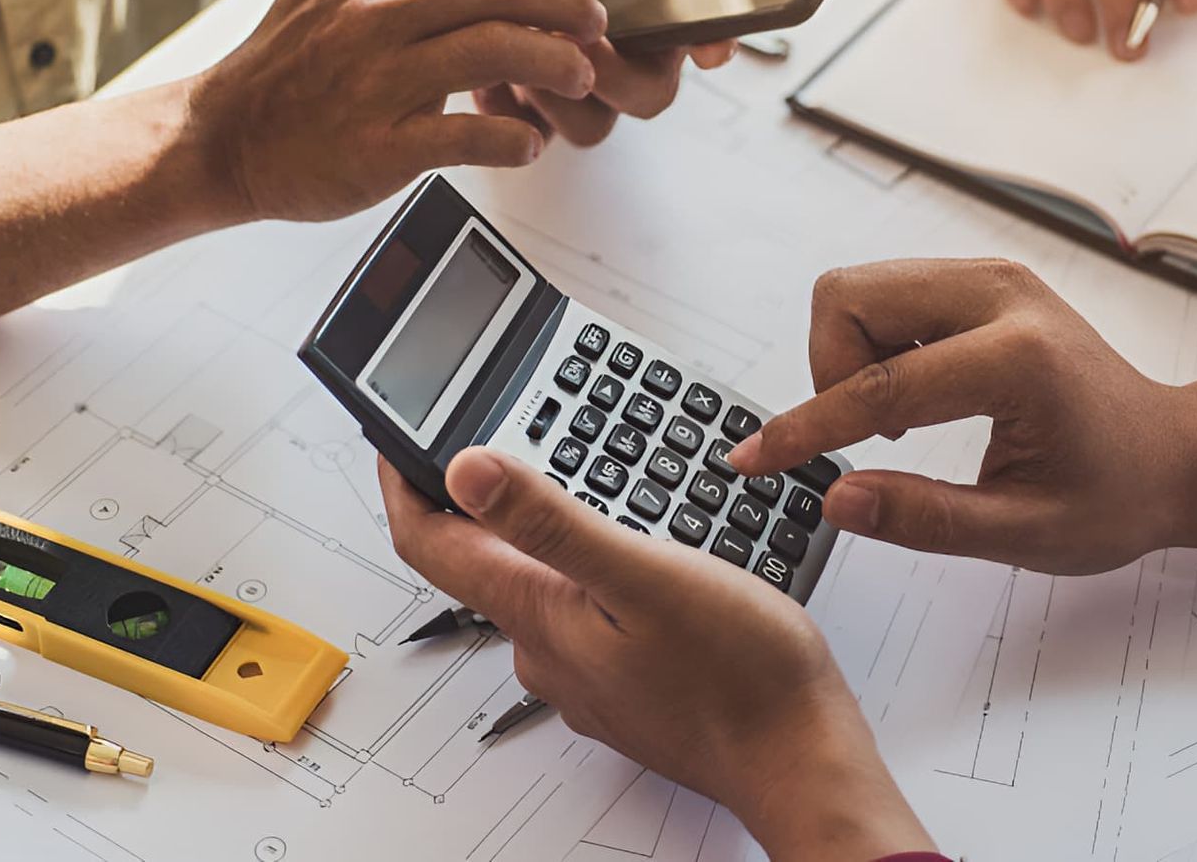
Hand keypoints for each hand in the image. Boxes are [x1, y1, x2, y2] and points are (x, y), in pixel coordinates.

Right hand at [188, 0, 628, 221]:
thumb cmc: (283, 59)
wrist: (221, 138)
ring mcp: (379, 80)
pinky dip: (511, 139)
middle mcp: (380, 14)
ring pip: (490, 51)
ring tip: (580, 78)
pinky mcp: (378, 147)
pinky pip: (463, 137)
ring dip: (553, 62)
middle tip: (600, 22)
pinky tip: (532, 144)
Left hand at [380, 448, 933, 861]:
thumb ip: (551, 523)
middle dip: (480, 503)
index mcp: (539, 615)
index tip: (397, 438)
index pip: (430, 546)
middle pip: (480, 565)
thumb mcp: (643, 573)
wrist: (798, 758)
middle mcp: (548, 651)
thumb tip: (466, 471)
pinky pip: (583, 615)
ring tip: (579, 481)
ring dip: (543, 536)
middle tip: (494, 438)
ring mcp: (585, 674)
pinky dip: (588, 573)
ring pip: (539, 589)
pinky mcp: (624, 683)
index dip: (404, 484)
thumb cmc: (739, 674)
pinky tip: (633, 555)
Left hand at [472, 0, 790, 145]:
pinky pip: (520, 126)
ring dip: (551, 84)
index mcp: (678, 31)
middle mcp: (634, 70)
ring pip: (582, 125)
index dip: (701, 50)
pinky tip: (488, 56)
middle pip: (640, 104)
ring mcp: (582, 89)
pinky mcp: (531, 99)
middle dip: (607, 72)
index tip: (687, 35)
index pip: (704, 56)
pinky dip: (502, 97)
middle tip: (580, 31)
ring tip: (525, 34)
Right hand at [731, 259, 1196, 573]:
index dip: (805, 429)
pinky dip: (874, 343)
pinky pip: (887, 293)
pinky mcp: (982, 279)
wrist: (1173, 452)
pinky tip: (915, 394)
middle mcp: (1000, 294)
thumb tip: (836, 500)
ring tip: (899, 420)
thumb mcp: (1025, 533)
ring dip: (848, 356)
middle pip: (849, 298)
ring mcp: (990, 277)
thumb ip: (925, 519)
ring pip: (859, 288)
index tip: (753, 459)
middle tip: (869, 437)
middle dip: (829, 372)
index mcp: (1017, 358)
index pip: (878, 387)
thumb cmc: (1115, 494)